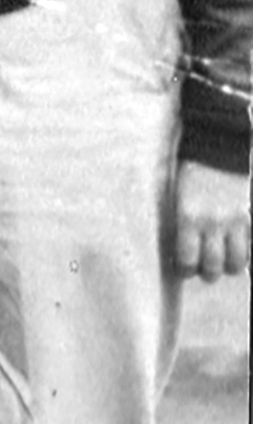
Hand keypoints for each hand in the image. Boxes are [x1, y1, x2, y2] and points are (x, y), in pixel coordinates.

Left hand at [174, 160, 250, 279]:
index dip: (185, 270)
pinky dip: (243, 254)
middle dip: (208, 273)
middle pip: (213, 267)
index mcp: (188, 219)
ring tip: (223, 264)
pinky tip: (236, 253)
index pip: (187, 260)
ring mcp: (232, 222)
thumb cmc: (190, 173)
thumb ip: (182, 224)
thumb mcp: (178, 199)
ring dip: (229, 267)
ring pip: (236, 263)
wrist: (218, 150)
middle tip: (204, 270)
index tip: (184, 269)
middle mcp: (211, 224)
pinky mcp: (247, 218)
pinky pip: (248, 247)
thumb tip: (185, 249)